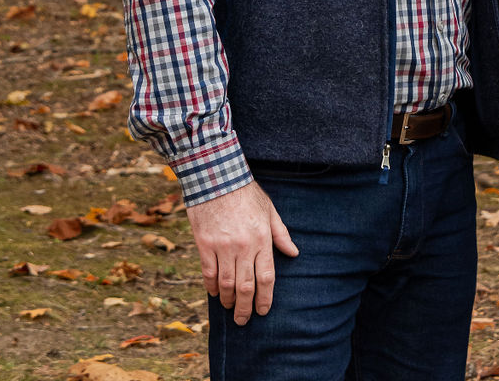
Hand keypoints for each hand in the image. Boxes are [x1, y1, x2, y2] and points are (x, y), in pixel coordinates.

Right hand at [186, 180, 297, 323]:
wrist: (217, 177)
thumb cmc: (246, 193)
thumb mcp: (269, 210)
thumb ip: (281, 234)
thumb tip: (294, 253)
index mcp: (261, 238)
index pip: (266, 277)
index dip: (265, 298)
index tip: (263, 310)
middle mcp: (243, 246)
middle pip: (246, 287)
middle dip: (245, 308)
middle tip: (244, 320)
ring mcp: (223, 247)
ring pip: (226, 284)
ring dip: (229, 300)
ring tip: (230, 308)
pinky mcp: (205, 245)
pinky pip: (208, 273)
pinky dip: (212, 287)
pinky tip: (216, 293)